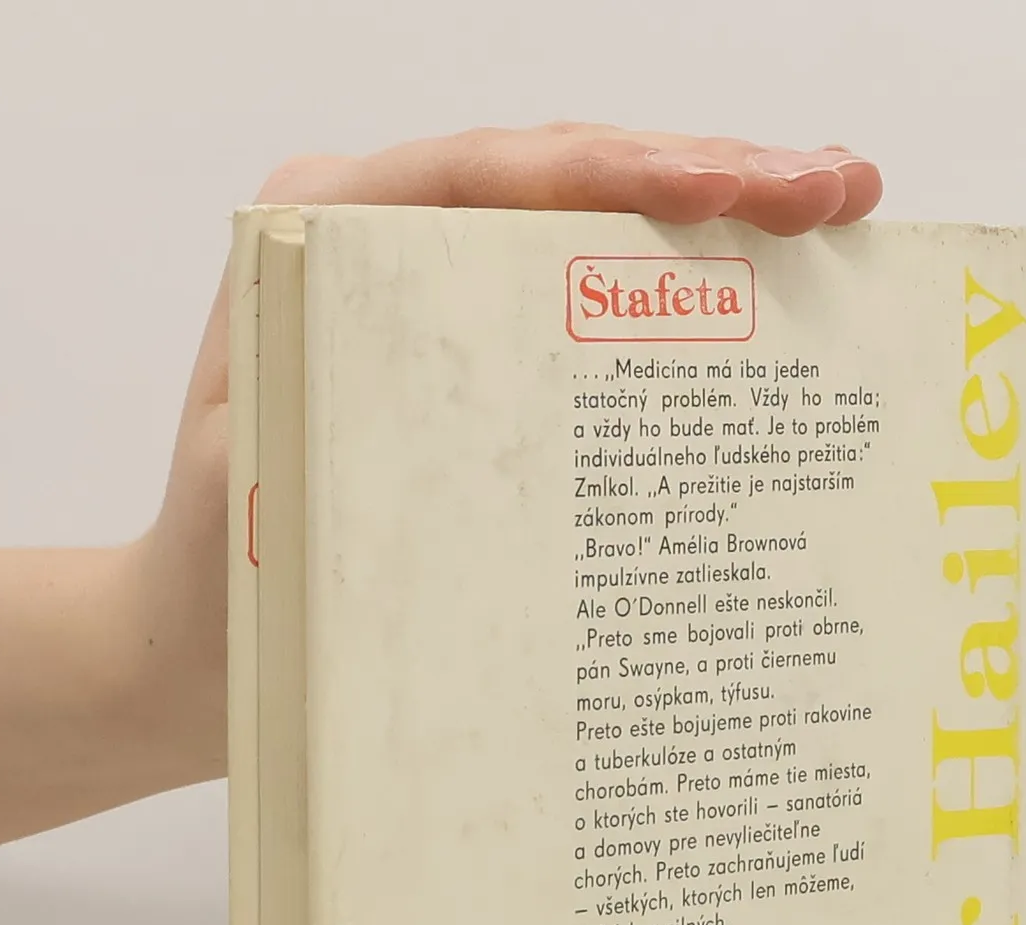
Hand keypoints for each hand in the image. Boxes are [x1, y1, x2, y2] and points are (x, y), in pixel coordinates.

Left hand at [133, 124, 883, 780]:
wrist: (186, 651)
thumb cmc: (215, 590)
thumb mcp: (262, 503)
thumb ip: (345, 430)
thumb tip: (489, 414)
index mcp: (320, 232)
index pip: (492, 174)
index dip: (625, 173)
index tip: (740, 190)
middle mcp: (378, 234)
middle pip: (560, 175)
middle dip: (709, 173)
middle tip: (839, 189)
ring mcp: (428, 288)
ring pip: (586, 223)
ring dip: (715, 213)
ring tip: (834, 210)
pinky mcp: (467, 350)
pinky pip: (581, 299)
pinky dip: (675, 291)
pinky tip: (766, 288)